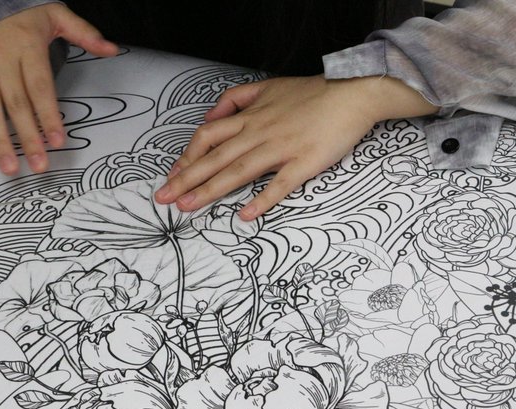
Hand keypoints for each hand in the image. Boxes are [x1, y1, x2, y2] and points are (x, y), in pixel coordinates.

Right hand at [0, 4, 117, 174]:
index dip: (48, 116)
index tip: (58, 141)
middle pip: (15, 103)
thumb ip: (84, 32)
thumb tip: (112, 49)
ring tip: (10, 166)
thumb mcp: (55, 14)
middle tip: (39, 165)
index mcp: (26, 45)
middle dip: (27, 138)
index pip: (40, 87)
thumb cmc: (21, 13)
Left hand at [154, 75, 437, 219]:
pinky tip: (245, 216)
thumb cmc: (312, 92)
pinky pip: (280, 184)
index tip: (173, 175)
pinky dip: (262, 200)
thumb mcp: (268, 85)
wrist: (352, 93)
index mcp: (250, 116)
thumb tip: (211, 115)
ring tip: (187, 208)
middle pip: (215, 157)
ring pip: (238, 170)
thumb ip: (237, 98)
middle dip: (185, 179)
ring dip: (210, 190)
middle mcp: (259, 132)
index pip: (208, 136)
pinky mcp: (304, 162)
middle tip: (163, 199)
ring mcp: (281, 148)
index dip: (187, 157)